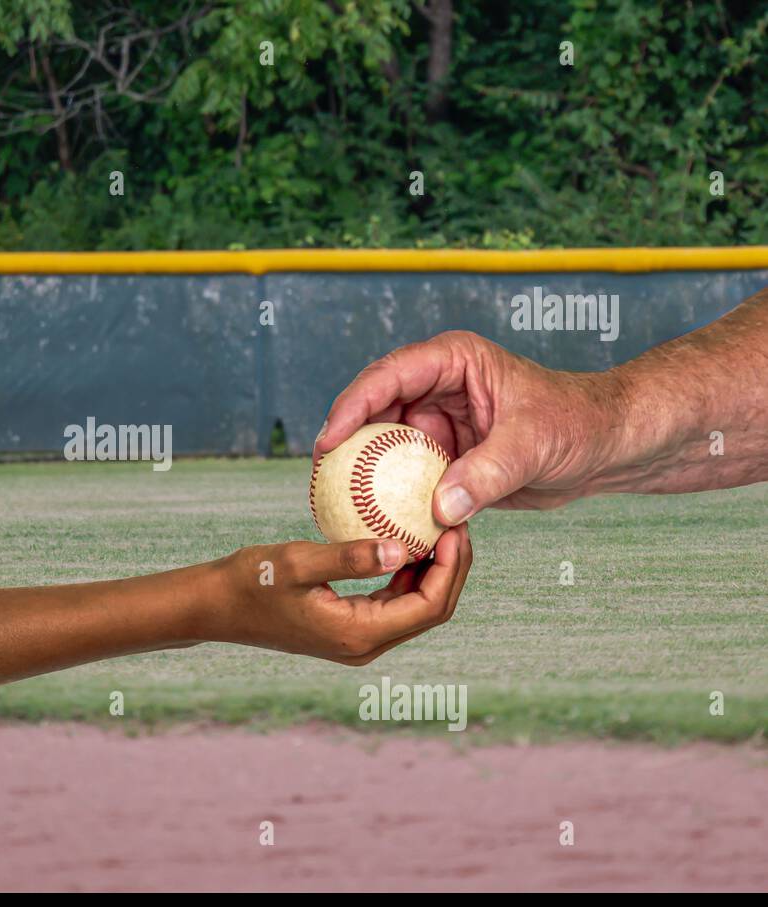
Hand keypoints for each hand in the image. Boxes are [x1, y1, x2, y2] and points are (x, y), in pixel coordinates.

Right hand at [204, 528, 471, 665]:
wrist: (216, 606)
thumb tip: (403, 548)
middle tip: (457, 524)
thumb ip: (350, 557)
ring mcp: (358, 639)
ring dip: (433, 571)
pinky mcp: (348, 627)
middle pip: (431, 611)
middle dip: (452, 569)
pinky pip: (392, 602)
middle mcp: (365, 645)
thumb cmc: (250, 581)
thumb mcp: (298, 562)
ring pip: (415, 607)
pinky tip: (405, 540)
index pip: (428, 606)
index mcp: (359, 634)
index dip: (451, 568)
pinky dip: (407, 574)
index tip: (455, 528)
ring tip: (438, 528)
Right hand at [313, 331, 622, 523]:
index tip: (331, 440)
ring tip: (335, 504)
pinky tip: (372, 523)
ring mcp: (438, 425)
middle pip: (373, 411)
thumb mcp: (534, 444)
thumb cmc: (579, 425)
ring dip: (363, 474)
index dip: (353, 406)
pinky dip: (391, 498)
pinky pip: (407, 477)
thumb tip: (440, 509)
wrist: (608, 448)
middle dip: (344, 443)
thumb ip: (487, 474)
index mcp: (452, 362)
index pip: (389, 376)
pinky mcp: (445, 459)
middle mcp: (437, 389)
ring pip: (384, 446)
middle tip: (321, 479)